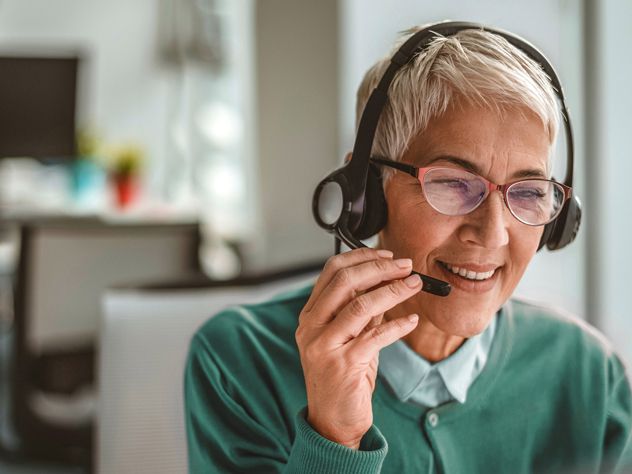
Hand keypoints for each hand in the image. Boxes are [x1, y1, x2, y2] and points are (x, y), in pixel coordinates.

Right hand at [295, 248, 421, 448]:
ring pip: (360, 306)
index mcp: (309, 316)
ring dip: (393, 291)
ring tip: (415, 284)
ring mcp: (323, 346)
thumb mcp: (347, 338)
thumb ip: (360, 312)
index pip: (331, 272)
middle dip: (379, 268)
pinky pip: (375, 336)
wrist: (332, 422)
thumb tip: (386, 281)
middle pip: (344, 282)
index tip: (387, 255)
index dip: (361, 257)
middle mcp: (310, 328)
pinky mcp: (343, 365)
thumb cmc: (342, 378)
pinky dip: (398, 325)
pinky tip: (413, 320)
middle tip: (405, 266)